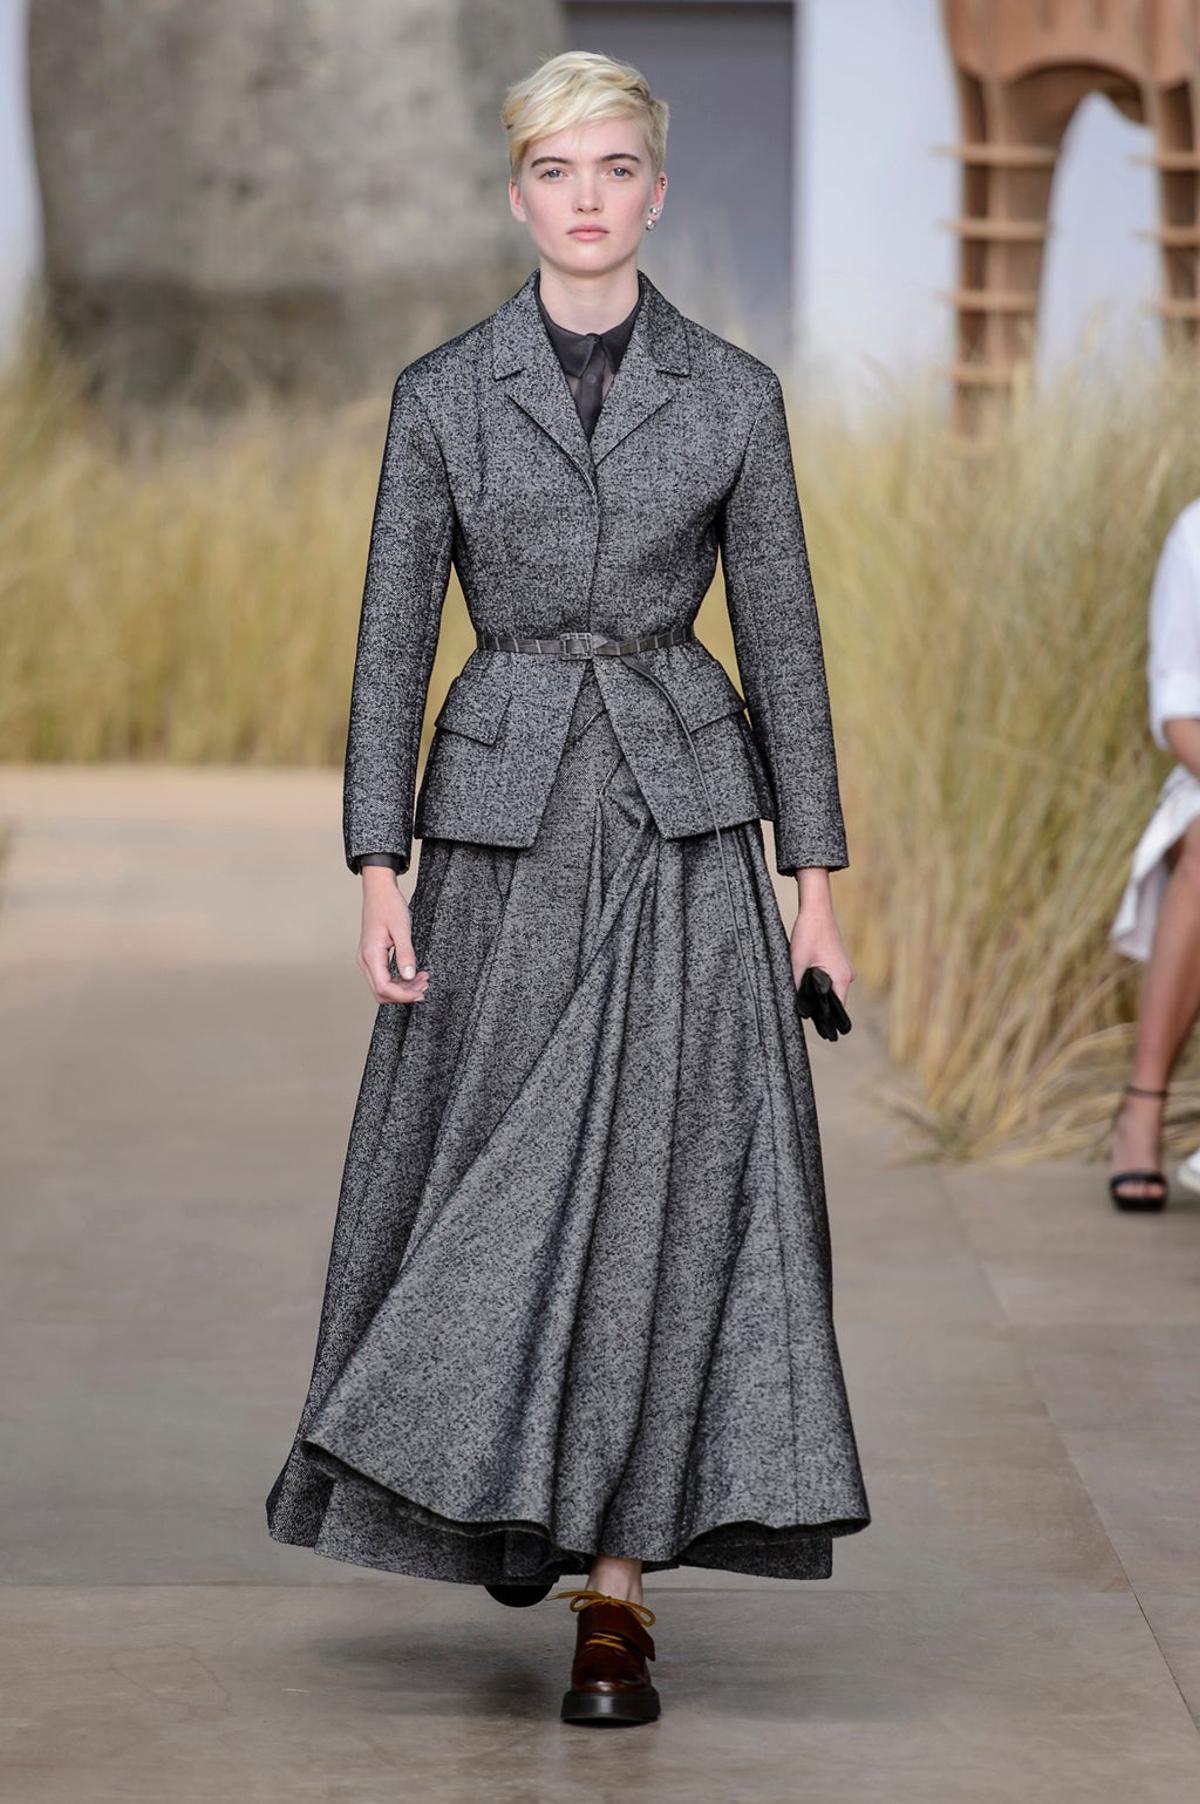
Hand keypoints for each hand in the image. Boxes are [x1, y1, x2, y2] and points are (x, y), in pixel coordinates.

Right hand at [357, 867, 429, 1003]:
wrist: (379, 891)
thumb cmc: (389, 906)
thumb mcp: (402, 929)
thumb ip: (406, 955)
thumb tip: (409, 977)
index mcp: (371, 955)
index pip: (384, 988)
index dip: (403, 995)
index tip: (421, 992)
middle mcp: (365, 960)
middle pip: (381, 992)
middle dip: (404, 994)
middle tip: (425, 987)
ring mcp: (367, 959)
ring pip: (382, 986)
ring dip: (402, 988)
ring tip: (423, 980)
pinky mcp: (372, 956)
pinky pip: (383, 977)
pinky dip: (398, 980)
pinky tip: (413, 974)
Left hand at [789, 873, 853, 1005]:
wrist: (816, 909)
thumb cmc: (809, 932)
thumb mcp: (797, 962)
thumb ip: (796, 986)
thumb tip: (792, 1004)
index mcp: (842, 978)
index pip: (837, 1009)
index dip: (824, 1018)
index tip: (814, 1024)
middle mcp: (847, 975)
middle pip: (834, 1001)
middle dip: (819, 1006)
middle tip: (802, 1009)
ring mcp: (844, 968)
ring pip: (831, 990)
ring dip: (818, 993)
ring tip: (802, 992)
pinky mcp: (838, 963)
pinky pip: (830, 980)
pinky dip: (819, 983)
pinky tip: (806, 980)